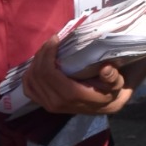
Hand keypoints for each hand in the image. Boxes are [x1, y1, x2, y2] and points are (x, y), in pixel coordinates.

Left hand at [20, 35, 134, 116]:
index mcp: (70, 95)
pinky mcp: (44, 104)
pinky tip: (38, 64)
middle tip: (52, 41)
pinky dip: (29, 75)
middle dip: (42, 53)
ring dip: (35, 61)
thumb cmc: (110, 91)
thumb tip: (106, 68)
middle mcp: (55, 102)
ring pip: (30, 80)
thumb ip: (113, 77)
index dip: (47, 52)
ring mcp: (48, 105)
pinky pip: (28, 89)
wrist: (106, 107)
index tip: (55, 38)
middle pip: (37, 73)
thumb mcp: (117, 83)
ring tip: (47, 49)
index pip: (48, 72)